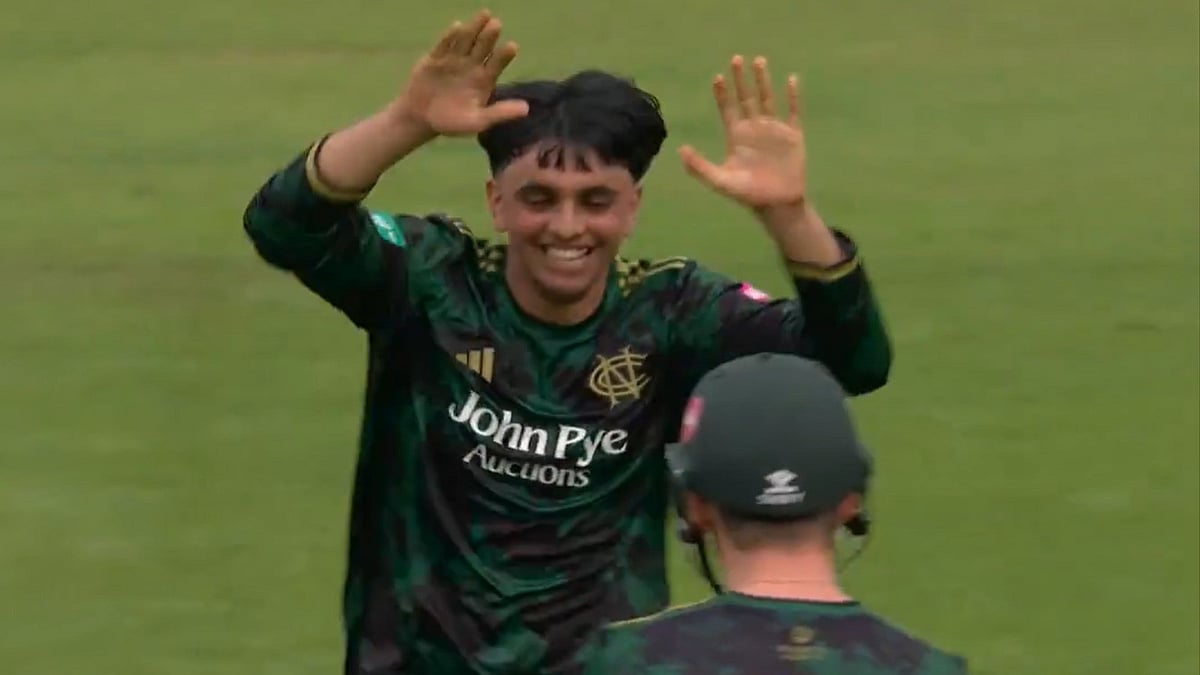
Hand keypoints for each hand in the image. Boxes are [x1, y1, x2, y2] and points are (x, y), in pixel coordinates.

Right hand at [392, 10, 529, 136]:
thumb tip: (526, 109)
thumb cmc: (452, 122)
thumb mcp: (478, 121)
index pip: (497, 64)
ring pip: (465, 41)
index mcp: (484, 79)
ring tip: (485, 15)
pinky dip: (450, 37)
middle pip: (483, 47)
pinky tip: (458, 26)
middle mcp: (471, 66)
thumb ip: (499, 113)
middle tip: (497, 24)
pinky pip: (444, 46)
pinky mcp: (435, 58)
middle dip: (490, 36)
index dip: (504, 55)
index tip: (512, 47)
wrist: (422, 118)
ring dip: (474, 29)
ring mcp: (454, 60)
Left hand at [679, 56, 806, 209]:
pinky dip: (793, 96)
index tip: (717, 77)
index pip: (727, 109)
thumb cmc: (748, 194)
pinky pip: (793, 111)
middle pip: (746, 98)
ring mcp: (773, 130)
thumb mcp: (720, 181)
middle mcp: (754, 128)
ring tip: (759, 61)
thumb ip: (700, 167)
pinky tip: (791, 79)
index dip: (722, 94)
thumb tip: (680, 150)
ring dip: (763, 80)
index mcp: (736, 136)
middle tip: (736, 59)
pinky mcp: (793, 135)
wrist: (777, 204)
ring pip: (767, 99)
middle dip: (740, 79)